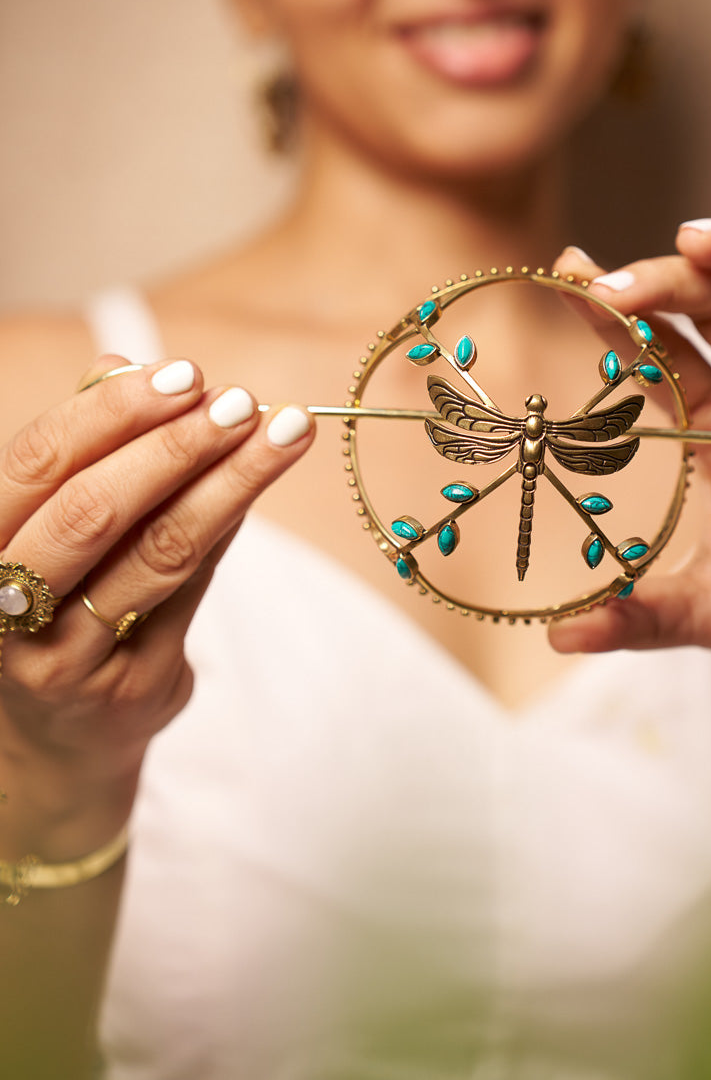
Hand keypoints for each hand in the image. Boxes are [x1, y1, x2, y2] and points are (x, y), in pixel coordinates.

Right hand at [0, 357, 314, 794]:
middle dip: (178, 445)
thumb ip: (82, 454)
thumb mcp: (43, 529)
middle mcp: (4, 606)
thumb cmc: (50, 606)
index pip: (39, 462)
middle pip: (95, 510)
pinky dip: (227, 533)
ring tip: (283, 434)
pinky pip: (191, 595)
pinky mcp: (130, 691)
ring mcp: (66, 658)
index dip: (113, 410)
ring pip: (156, 554)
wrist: (53, 745)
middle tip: (243, 401)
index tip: (185, 372)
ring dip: (229, 484)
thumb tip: (120, 364)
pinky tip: (257, 489)